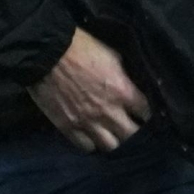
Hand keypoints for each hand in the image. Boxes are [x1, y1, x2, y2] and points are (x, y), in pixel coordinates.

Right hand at [30, 28, 151, 152]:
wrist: (45, 51)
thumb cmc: (80, 46)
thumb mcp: (112, 54)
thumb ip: (124, 75)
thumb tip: (131, 84)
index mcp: (122, 91)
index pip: (147, 112)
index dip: (148, 114)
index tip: (145, 114)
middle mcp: (109, 111)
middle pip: (133, 136)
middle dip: (137, 133)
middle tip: (134, 128)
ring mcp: (88, 122)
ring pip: (111, 147)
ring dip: (115, 141)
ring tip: (113, 136)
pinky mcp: (68, 127)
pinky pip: (86, 147)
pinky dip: (92, 143)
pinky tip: (92, 137)